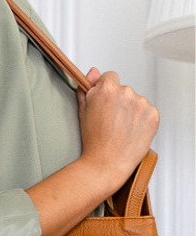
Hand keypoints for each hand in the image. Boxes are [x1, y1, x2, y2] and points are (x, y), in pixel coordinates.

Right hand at [78, 68, 158, 190]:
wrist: (106, 162)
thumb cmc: (93, 140)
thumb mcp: (82, 110)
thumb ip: (87, 88)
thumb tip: (93, 72)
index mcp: (106, 89)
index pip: (110, 77)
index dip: (105, 90)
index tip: (105, 103)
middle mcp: (126, 92)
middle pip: (124, 90)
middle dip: (119, 101)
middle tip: (111, 120)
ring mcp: (141, 103)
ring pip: (136, 101)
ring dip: (131, 110)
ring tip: (121, 128)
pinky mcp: (153, 115)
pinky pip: (147, 111)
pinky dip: (141, 119)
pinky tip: (131, 131)